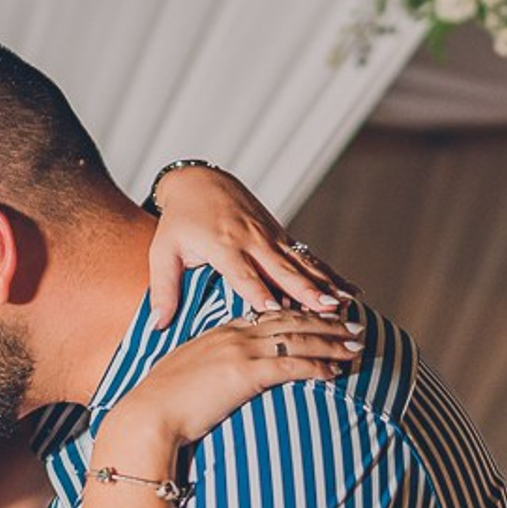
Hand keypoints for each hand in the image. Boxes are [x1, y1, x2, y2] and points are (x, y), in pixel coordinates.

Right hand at [96, 309, 364, 472]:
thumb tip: (216, 383)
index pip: (269, 316)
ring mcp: (240, 351)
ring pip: (298, 339)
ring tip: (357, 346)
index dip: (300, 314)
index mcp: (219, 332)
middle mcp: (233, 335)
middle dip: (327, 322)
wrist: (147, 416)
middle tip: (354, 324)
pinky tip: (335, 372)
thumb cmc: (160, 407)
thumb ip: (206, 372)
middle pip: (291, 320)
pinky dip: (317, 366)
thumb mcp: (186, 379)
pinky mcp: (246, 374)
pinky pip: (291, 365)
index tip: (323, 316)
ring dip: (332, 342)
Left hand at [146, 164, 354, 327]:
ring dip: (326, 283)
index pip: (243, 274)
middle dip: (306, 290)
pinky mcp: (280, 236)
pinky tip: (350, 289)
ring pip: (301, 263)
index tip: (274, 310)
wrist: (199, 181)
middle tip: (328, 308)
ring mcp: (269, 237)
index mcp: (222, 246)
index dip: (258, 291)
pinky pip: (307, 258)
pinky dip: (328, 274)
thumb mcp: (162, 252)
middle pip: (281, 269)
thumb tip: (156, 326)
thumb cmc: (178, 221)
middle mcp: (250, 240)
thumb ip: (163, 289)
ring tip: (348, 302)